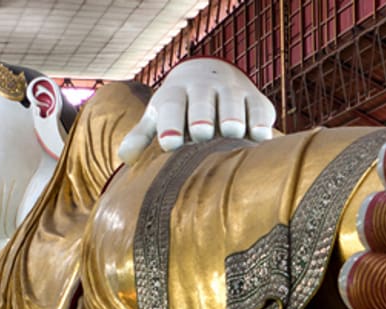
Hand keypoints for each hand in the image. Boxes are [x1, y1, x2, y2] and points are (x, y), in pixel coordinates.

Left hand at [118, 58, 276, 163]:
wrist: (213, 74)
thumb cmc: (181, 106)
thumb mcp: (159, 115)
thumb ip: (142, 136)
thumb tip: (124, 157)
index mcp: (176, 93)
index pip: (172, 105)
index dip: (170, 123)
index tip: (170, 144)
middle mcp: (204, 87)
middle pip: (202, 100)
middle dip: (201, 115)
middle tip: (201, 133)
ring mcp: (232, 91)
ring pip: (233, 102)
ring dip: (233, 116)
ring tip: (233, 132)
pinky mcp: (257, 100)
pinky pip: (260, 109)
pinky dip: (261, 122)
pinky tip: (260, 137)